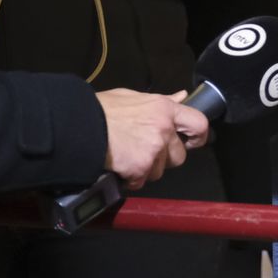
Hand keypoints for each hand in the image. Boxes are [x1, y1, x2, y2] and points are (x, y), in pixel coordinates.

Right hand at [95, 88, 209, 189]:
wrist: (79, 125)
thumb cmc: (102, 110)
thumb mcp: (134, 97)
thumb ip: (162, 100)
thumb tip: (182, 96)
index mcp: (164, 109)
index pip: (198, 123)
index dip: (198, 136)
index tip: (192, 142)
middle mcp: (164, 129)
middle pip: (179, 156)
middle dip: (165, 158)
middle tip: (145, 152)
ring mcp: (153, 150)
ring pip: (159, 171)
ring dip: (146, 169)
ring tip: (127, 156)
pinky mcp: (140, 167)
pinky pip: (141, 180)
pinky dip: (131, 178)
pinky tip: (120, 166)